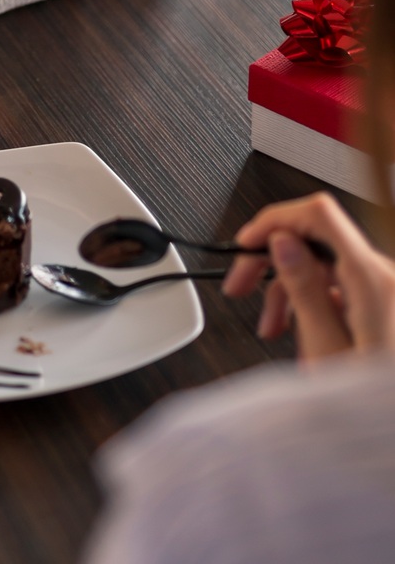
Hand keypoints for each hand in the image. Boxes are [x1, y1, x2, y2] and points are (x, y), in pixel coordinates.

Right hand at [222, 191, 394, 358]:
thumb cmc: (375, 407)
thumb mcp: (329, 351)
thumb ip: (305, 290)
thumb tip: (283, 242)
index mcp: (374, 280)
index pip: (319, 214)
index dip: (276, 220)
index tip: (247, 243)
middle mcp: (386, 278)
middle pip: (317, 242)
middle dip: (275, 263)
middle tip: (241, 285)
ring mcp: (388, 292)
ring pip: (327, 267)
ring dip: (292, 290)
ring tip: (271, 329)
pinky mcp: (387, 307)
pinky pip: (342, 288)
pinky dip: (316, 304)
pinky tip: (302, 337)